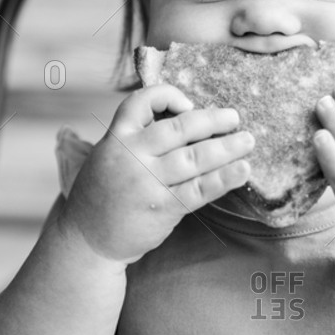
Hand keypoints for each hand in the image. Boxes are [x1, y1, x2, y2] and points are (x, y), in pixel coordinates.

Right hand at [57, 85, 253, 264]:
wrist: (86, 238)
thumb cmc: (104, 193)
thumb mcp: (108, 154)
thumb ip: (138, 137)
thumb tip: (185, 119)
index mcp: (116, 137)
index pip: (141, 102)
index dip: (168, 96)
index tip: (189, 104)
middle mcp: (132, 156)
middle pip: (178, 128)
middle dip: (211, 120)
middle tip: (234, 117)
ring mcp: (147, 182)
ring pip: (194, 158)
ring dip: (226, 147)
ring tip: (248, 141)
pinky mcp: (162, 208)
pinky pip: (199, 190)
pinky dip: (223, 179)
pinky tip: (242, 171)